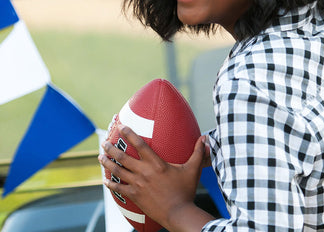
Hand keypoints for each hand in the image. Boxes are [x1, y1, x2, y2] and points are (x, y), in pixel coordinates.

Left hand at [98, 125, 213, 231]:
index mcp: (156, 163)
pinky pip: (119, 188)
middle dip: (111, 148)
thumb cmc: (186, 191)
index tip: (121, 126)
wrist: (178, 214)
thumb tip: (205, 139)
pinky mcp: (135, 196)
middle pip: (123, 157)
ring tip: (100, 156)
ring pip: (118, 171)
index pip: (140, 144)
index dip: (129, 134)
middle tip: (104, 141)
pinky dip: (111, 184)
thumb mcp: (193, 169)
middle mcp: (144, 172)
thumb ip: (198, 153)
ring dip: (107, 163)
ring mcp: (138, 184)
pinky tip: (105, 181)